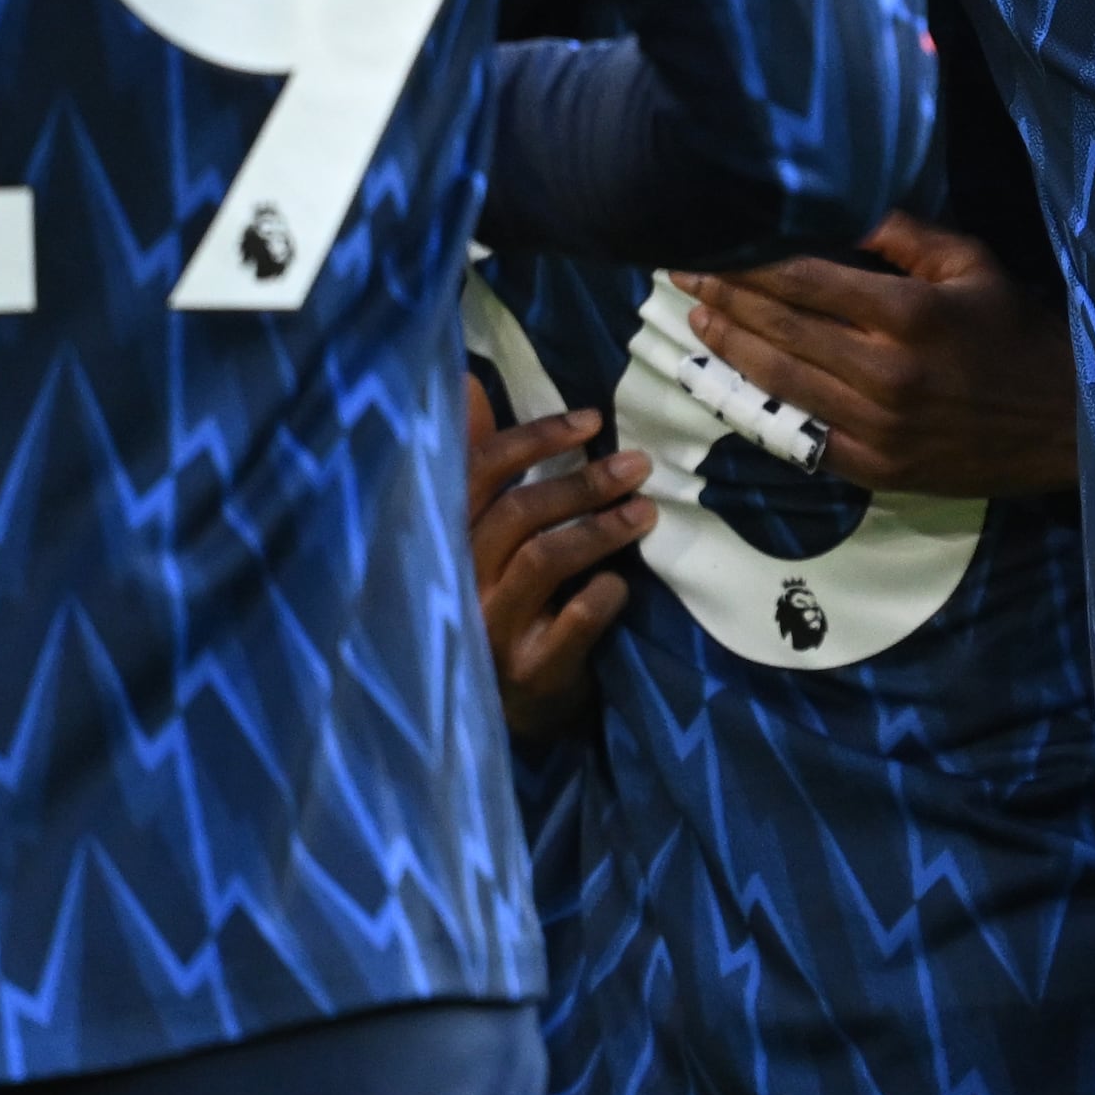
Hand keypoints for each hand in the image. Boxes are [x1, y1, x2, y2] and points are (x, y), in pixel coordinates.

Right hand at [467, 384, 647, 738]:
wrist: (512, 711)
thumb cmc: (504, 603)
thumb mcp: (484, 539)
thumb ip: (482, 470)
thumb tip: (466, 383)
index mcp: (448, 537)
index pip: (479, 471)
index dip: (535, 437)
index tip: (591, 419)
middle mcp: (460, 578)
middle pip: (518, 512)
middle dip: (583, 481)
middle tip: (638, 465)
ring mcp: (491, 628)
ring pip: (544, 560)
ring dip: (602, 529)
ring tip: (646, 514)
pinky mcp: (529, 671)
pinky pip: (573, 621)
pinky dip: (604, 595)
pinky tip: (623, 584)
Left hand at [683, 215, 1075, 497]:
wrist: (1065, 424)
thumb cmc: (1018, 331)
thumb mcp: (973, 264)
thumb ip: (903, 234)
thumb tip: (836, 201)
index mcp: (910, 315)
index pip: (804, 281)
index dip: (747, 262)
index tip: (709, 244)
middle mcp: (886, 373)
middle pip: (781, 328)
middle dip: (726, 297)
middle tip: (684, 274)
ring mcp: (877, 428)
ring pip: (781, 382)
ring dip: (731, 349)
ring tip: (700, 320)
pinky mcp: (876, 470)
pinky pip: (803, 435)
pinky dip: (763, 406)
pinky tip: (737, 382)